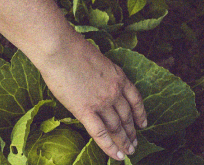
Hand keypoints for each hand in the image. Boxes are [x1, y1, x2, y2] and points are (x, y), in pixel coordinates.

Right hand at [36, 36, 146, 160]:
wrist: (60, 49)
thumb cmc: (71, 48)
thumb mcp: (97, 59)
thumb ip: (101, 75)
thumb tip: (95, 83)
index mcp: (119, 77)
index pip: (135, 100)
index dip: (140, 114)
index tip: (143, 124)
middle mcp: (114, 92)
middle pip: (127, 117)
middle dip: (132, 132)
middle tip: (135, 144)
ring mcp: (101, 102)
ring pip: (117, 127)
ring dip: (124, 142)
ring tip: (128, 152)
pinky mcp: (85, 110)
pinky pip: (100, 133)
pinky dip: (110, 147)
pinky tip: (117, 156)